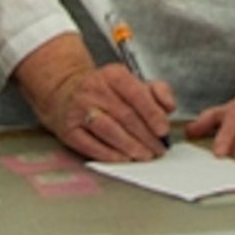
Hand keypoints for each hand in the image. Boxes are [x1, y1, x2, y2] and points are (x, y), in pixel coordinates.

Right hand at [27, 57, 174, 161]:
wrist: (65, 91)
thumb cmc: (106, 91)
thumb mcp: (131, 82)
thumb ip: (156, 91)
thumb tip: (170, 107)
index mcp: (113, 75)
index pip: (136, 94)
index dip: (152, 114)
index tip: (164, 130)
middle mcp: (94, 89)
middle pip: (125, 115)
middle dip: (145, 136)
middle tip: (158, 149)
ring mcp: (79, 109)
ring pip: (109, 129)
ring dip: (130, 146)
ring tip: (144, 155)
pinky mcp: (68, 129)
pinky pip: (91, 144)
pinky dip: (109, 154)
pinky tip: (123, 158)